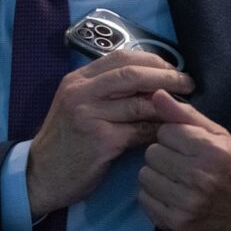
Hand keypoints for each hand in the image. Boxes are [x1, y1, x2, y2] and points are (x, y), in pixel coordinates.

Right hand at [27, 50, 195, 217]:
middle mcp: (80, 92)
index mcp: (77, 80)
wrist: (41, 174)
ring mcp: (89, 115)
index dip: (152, 60)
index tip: (172, 70)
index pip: (120, 56)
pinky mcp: (101, 140)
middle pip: (132, 73)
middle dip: (166, 77)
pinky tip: (168, 133)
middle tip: (188, 85)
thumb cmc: (65, 141)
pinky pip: (140, 130)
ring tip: (184, 110)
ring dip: (168, 106)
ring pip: (140, 103)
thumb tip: (149, 83)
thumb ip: (105, 92)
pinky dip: (158, 130)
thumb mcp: (77, 107)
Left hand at [138, 90, 230, 230]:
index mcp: (213, 152)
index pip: (165, 131)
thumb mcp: (220, 138)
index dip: (174, 138)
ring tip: (178, 182)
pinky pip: (144, 198)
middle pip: (152, 153)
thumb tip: (156, 94)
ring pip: (144, 175)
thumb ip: (186, 115)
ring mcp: (187, 203)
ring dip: (157, 177)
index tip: (187, 147)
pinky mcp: (175, 223)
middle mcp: (200, 178)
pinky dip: (154, 197)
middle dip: (164, 157)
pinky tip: (173, 198)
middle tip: (183, 166)